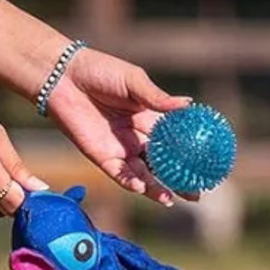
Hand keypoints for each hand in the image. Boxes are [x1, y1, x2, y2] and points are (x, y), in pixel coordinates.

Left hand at [44, 48, 191, 204]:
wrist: (62, 75)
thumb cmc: (99, 70)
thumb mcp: (134, 81)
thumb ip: (157, 98)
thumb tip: (188, 105)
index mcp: (149, 118)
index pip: (175, 142)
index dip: (191, 155)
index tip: (207, 167)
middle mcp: (137, 137)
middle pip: (162, 165)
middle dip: (179, 180)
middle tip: (196, 194)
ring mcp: (120, 149)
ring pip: (143, 174)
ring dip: (157, 188)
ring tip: (172, 199)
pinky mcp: (101, 156)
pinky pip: (119, 174)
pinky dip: (132, 182)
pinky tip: (143, 188)